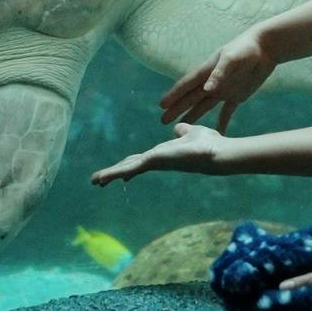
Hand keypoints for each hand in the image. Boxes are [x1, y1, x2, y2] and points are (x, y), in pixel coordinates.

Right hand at [90, 122, 226, 185]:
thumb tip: (178, 129)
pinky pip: (131, 167)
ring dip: (111, 174)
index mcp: (162, 154)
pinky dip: (116, 172)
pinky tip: (105, 176)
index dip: (129, 164)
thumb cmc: (207, 144)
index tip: (120, 172)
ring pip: (127, 168)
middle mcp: (157, 160)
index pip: (141, 160)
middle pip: (131, 166)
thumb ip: (183, 131)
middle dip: (115, 173)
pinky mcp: (153, 161)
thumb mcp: (191, 132)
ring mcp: (154, 162)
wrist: (216, 152)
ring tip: (95, 180)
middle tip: (99, 181)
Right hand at [158, 29, 275, 132]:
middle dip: (177, 109)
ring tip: (182, 126)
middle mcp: (212, 82)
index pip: (186, 85)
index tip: (162, 105)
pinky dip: (222, 123)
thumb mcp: (232, 59)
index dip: (174, 95)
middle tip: (163, 121)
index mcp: (207, 71)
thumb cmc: (245, 49)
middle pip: (191, 98)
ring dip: (193, 116)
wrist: (265, 48)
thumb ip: (219, 74)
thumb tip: (206, 90)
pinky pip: (226, 112)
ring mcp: (223, 90)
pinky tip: (218, 133)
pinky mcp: (237, 95)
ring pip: (204, 106)